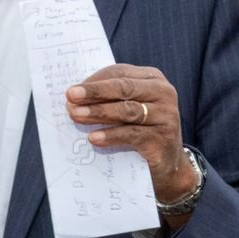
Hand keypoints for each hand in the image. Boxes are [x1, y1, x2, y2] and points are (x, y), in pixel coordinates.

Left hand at [66, 64, 193, 202]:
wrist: (168, 164)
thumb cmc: (142, 130)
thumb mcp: (128, 109)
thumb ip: (109, 99)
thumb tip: (74, 100)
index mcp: (153, 79)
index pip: (120, 73)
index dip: (95, 81)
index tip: (72, 90)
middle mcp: (163, 93)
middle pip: (124, 88)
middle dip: (95, 92)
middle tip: (71, 96)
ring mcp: (166, 116)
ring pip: (128, 110)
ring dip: (99, 112)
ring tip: (76, 115)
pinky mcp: (164, 139)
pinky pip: (133, 134)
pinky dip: (111, 135)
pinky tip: (94, 138)